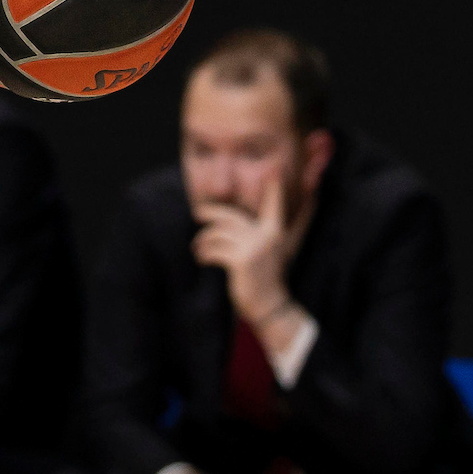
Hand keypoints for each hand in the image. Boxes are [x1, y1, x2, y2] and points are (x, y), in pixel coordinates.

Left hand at [192, 174, 298, 325]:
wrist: (268, 305)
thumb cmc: (263, 277)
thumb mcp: (269, 251)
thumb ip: (260, 233)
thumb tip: (252, 222)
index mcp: (275, 231)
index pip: (274, 205)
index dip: (274, 188)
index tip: (274, 169)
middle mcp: (267, 235)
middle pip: (230, 216)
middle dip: (210, 213)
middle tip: (197, 213)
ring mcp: (255, 247)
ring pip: (217, 233)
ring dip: (202, 241)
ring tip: (199, 249)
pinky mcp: (241, 260)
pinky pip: (213, 249)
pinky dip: (203, 254)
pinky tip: (202, 259)